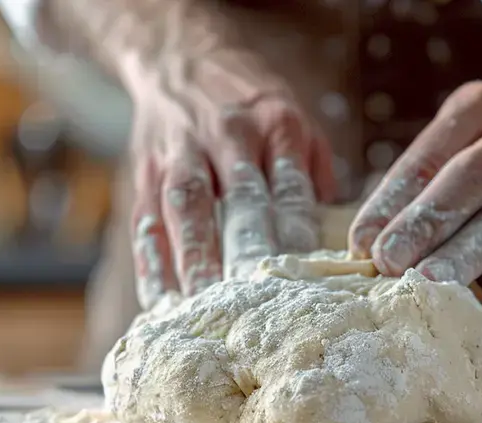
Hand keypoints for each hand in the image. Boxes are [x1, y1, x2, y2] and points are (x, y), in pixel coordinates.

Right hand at [126, 47, 334, 307]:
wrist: (178, 56)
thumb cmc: (247, 100)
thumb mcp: (293, 114)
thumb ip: (314, 168)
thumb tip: (335, 229)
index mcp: (276, 125)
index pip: (291, 191)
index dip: (297, 239)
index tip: (305, 284)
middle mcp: (229, 136)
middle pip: (239, 201)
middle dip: (246, 252)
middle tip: (254, 304)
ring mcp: (182, 153)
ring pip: (187, 207)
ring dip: (195, 258)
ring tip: (203, 306)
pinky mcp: (146, 170)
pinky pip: (146, 218)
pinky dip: (151, 261)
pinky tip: (159, 299)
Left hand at [348, 65, 481, 314]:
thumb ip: (437, 168)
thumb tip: (375, 234)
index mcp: (479, 108)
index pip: (427, 157)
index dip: (390, 201)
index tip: (359, 243)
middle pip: (466, 182)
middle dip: (423, 224)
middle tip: (387, 263)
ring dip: (467, 252)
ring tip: (429, 284)